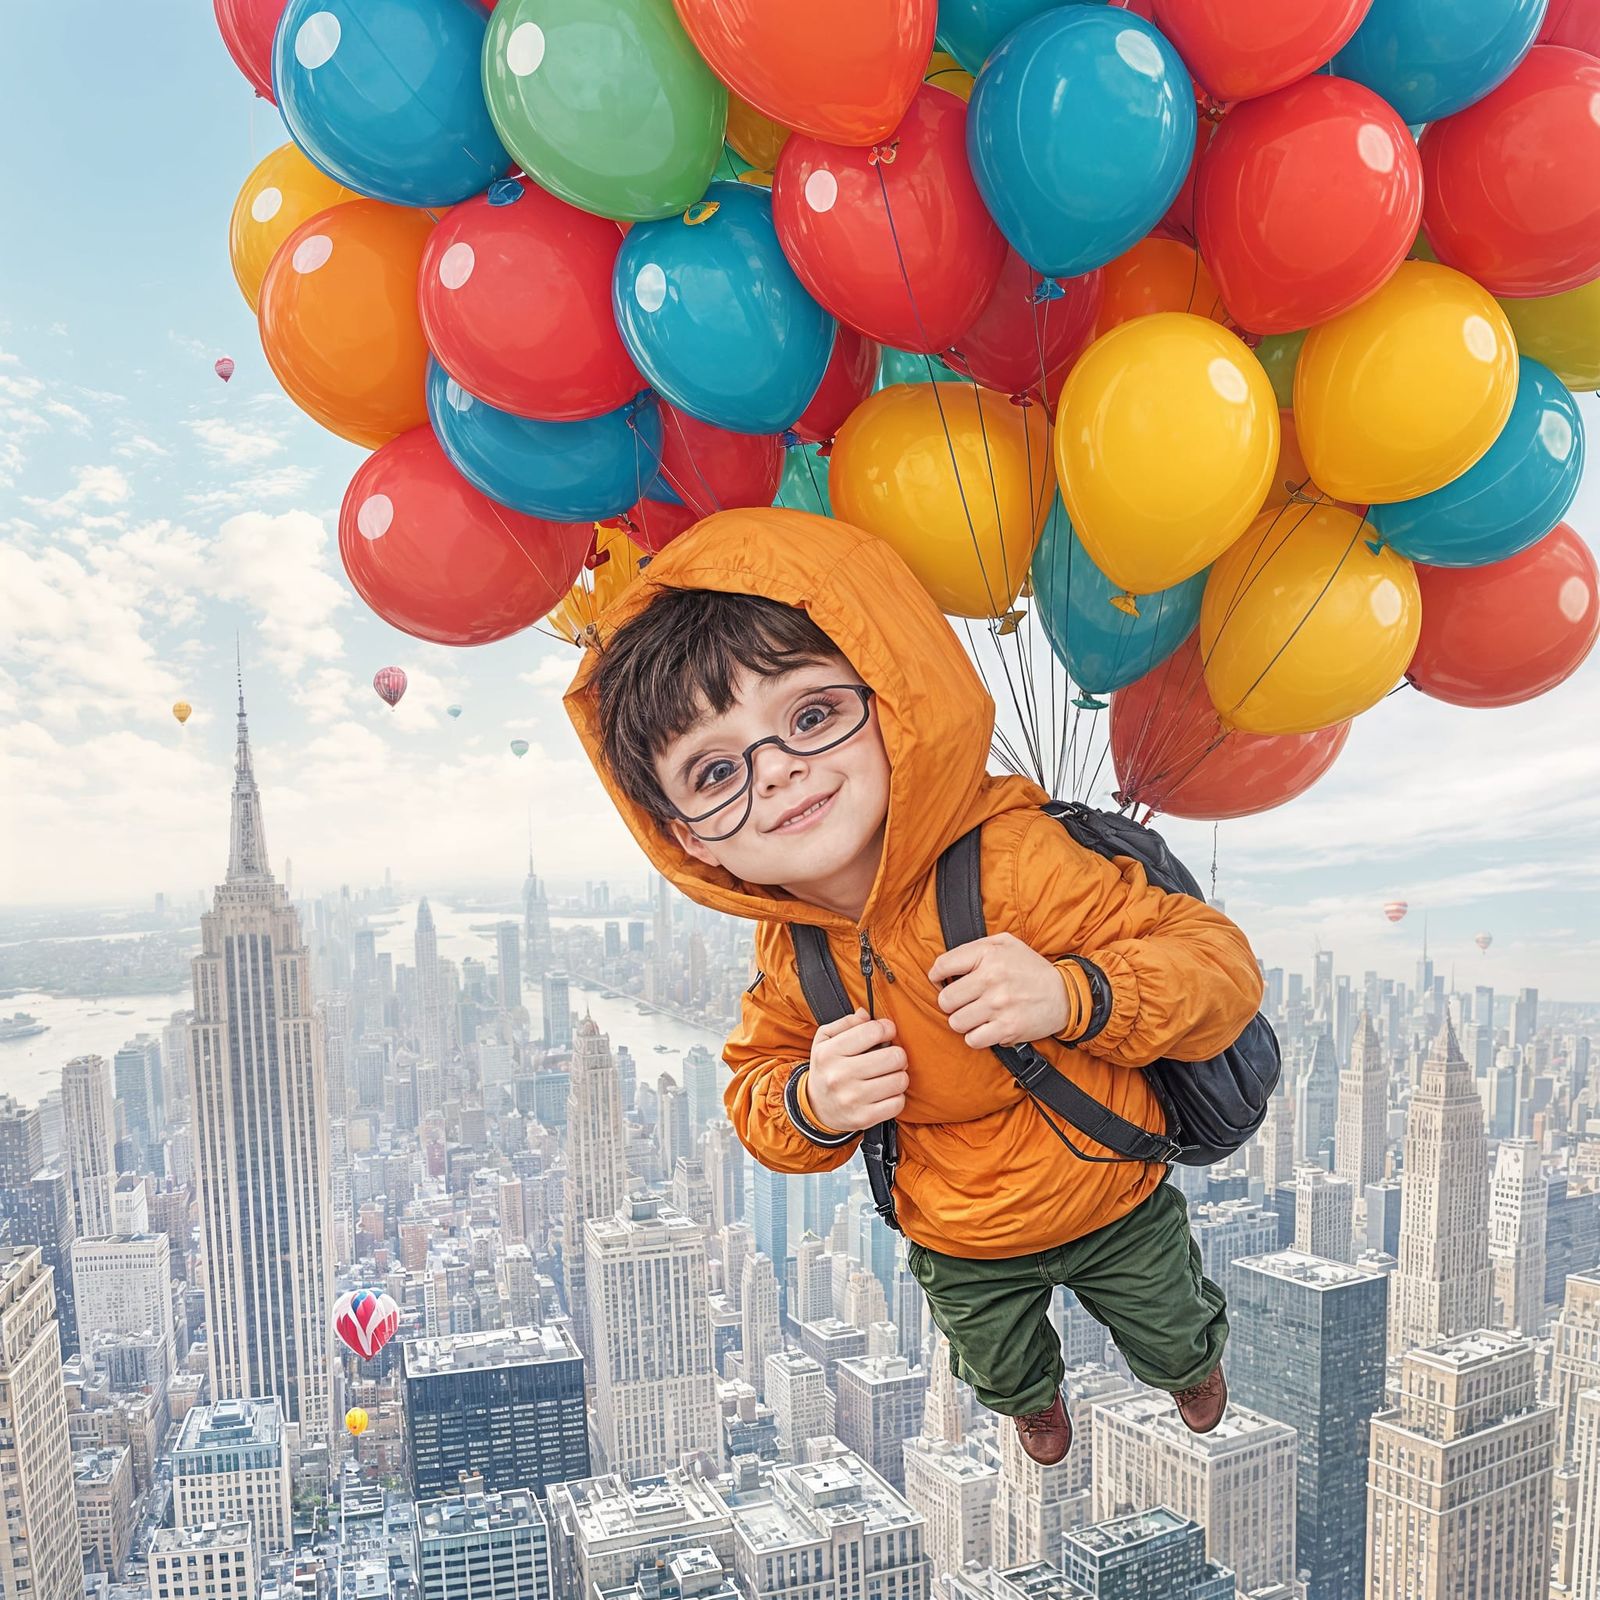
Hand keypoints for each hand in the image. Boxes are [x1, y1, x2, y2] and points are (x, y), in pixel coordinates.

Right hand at [806, 1008, 908, 1131]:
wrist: (816, 1107)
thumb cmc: (828, 1068)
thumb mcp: (825, 1040)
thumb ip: (846, 1023)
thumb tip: (866, 1014)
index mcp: (829, 1053)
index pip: (873, 1031)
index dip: (886, 1028)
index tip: (885, 1033)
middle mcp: (839, 1076)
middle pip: (894, 1056)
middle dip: (897, 1054)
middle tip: (890, 1057)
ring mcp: (852, 1099)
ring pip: (900, 1080)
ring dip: (898, 1076)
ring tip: (887, 1075)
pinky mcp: (864, 1118)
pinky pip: (898, 1103)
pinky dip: (896, 1097)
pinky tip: (885, 1093)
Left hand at [929, 932, 1070, 1049]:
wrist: (1065, 995)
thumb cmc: (1030, 968)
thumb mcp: (1005, 943)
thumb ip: (974, 947)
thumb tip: (943, 965)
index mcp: (988, 955)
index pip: (942, 966)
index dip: (936, 976)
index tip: (941, 982)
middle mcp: (992, 979)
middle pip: (945, 1000)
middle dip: (951, 1002)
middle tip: (964, 1001)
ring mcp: (999, 1006)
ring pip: (956, 1022)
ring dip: (963, 1021)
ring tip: (977, 1015)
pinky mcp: (1007, 1029)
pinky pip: (972, 1040)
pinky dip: (976, 1037)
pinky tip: (986, 1028)